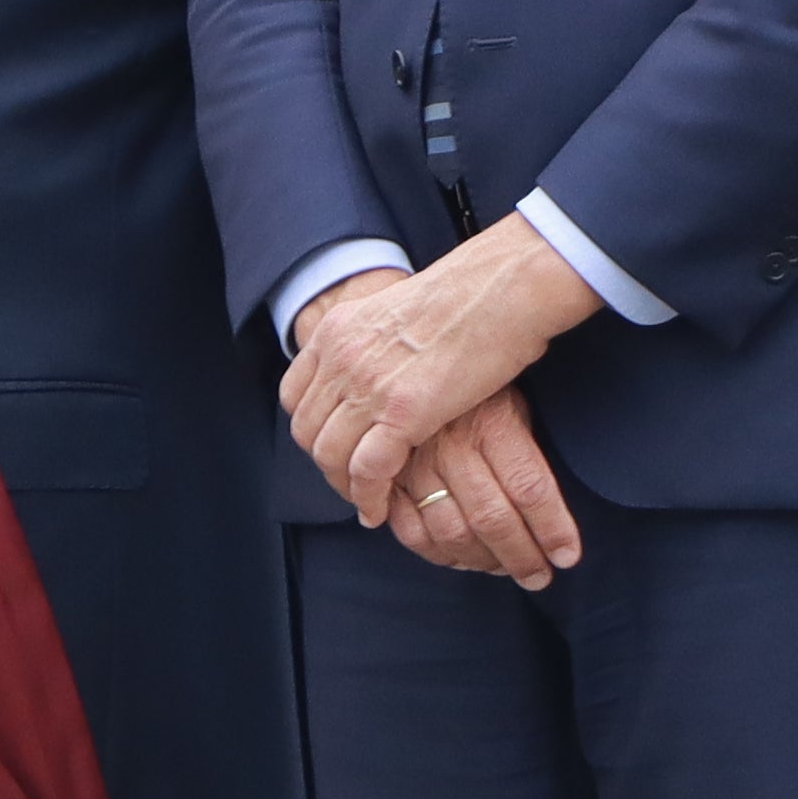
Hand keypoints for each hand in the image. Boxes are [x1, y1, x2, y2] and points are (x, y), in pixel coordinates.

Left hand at [281, 226, 595, 579]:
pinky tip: (379, 510)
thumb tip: (383, 367)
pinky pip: (367, 471)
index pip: (295, 395)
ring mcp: (367, 385)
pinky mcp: (401, 413)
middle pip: (308, 430)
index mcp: (337, 330)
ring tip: (367, 502)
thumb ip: (376, 341)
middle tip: (351, 484)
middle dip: (326, 465)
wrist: (502, 287)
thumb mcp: (399, 311)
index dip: (312, 428)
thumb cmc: (472, 297)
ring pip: (331, 455)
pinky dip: (369, 497)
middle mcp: (341, 357)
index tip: (334, 447)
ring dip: (346, 487)